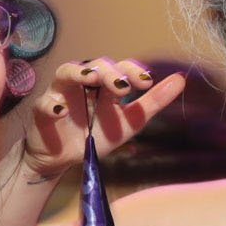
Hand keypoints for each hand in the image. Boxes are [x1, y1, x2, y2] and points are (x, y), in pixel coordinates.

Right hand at [21, 57, 185, 180]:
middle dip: (109, 72)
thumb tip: (182, 79)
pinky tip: (62, 110)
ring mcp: (61, 93)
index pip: (120, 67)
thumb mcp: (131, 121)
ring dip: (79, 73)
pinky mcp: (43, 111)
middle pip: (95, 65)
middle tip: (123, 86)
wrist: (66, 160)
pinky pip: (44, 104)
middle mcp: (83, 82)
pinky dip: (52, 105)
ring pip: (66, 72)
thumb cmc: (98, 134)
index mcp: (105, 83)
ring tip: (90, 79)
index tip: (147, 82)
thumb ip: (153, 102)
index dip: (132, 70)